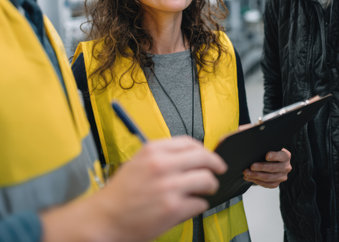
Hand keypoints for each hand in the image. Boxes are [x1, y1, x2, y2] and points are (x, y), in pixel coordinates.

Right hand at [41, 136, 226, 241]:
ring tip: (205, 191)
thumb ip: (164, 155)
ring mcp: (169, 187)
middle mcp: (162, 165)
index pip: (190, 142)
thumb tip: (191, 156)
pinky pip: (200, 204)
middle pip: (204, 158)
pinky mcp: (173, 208)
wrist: (106, 216)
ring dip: (210, 186)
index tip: (209, 156)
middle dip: (215, 165)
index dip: (204, 150)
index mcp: (153, 150)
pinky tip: (190, 206)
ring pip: (207, 180)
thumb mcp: (140, 161)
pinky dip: (199, 205)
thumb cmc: (122, 191)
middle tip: (218, 171)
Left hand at [242, 148, 290, 188]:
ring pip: (269, 178)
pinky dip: (257, 181)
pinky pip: (267, 184)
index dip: (274, 156)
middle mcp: (286, 167)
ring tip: (246, 173)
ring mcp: (282, 176)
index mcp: (286, 156)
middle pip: (274, 168)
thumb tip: (254, 147)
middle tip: (251, 166)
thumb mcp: (268, 147)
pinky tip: (249, 178)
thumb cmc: (266, 150)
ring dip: (256, 176)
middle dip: (261, 167)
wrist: (269, 160)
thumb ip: (264, 146)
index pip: (282, 156)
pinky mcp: (276, 183)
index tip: (266, 156)